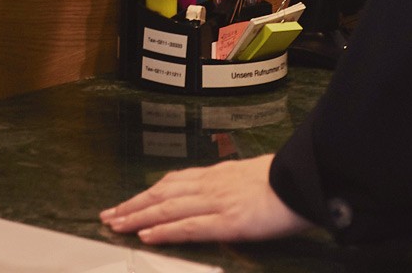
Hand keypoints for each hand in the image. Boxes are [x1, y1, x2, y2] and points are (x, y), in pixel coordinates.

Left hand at [101, 155, 307, 243]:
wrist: (304, 181)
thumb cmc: (282, 181)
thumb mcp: (248, 178)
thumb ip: (227, 187)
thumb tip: (215, 197)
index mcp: (214, 175)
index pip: (171, 183)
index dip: (146, 193)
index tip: (126, 202)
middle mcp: (209, 185)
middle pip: (161, 194)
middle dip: (132, 204)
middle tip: (107, 215)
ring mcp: (216, 202)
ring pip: (167, 208)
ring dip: (137, 216)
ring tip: (116, 224)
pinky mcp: (227, 221)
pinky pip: (188, 226)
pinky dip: (164, 230)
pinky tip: (146, 235)